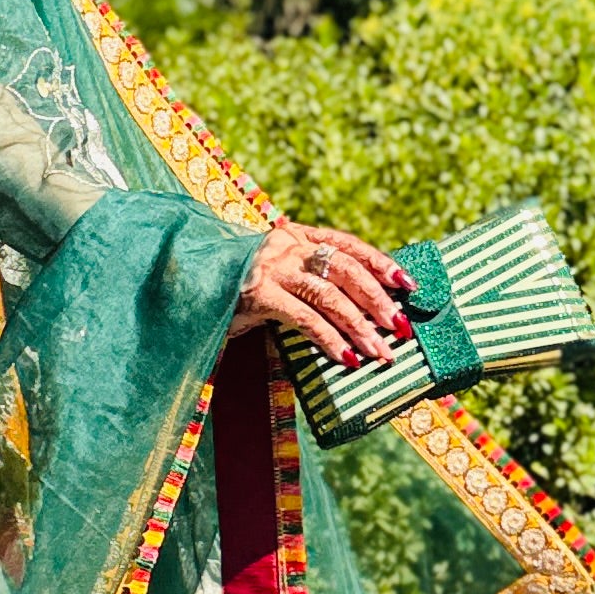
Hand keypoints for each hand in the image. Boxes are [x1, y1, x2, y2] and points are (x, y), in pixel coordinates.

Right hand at [231, 220, 411, 365]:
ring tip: (380, 352)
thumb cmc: (237, 286)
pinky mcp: (258, 294)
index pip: (348, 245)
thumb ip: (308, 278)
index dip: (380, 263)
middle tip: (400, 328)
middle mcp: (287, 245)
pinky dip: (330, 339)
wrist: (187, 282)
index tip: (407, 284)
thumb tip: (359, 307)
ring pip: (330, 295)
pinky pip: (304, 318)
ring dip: (360, 326)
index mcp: (296, 235)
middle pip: (346, 269)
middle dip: (378, 300)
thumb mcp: (276, 273)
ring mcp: (272, 268)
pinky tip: (347, 358)